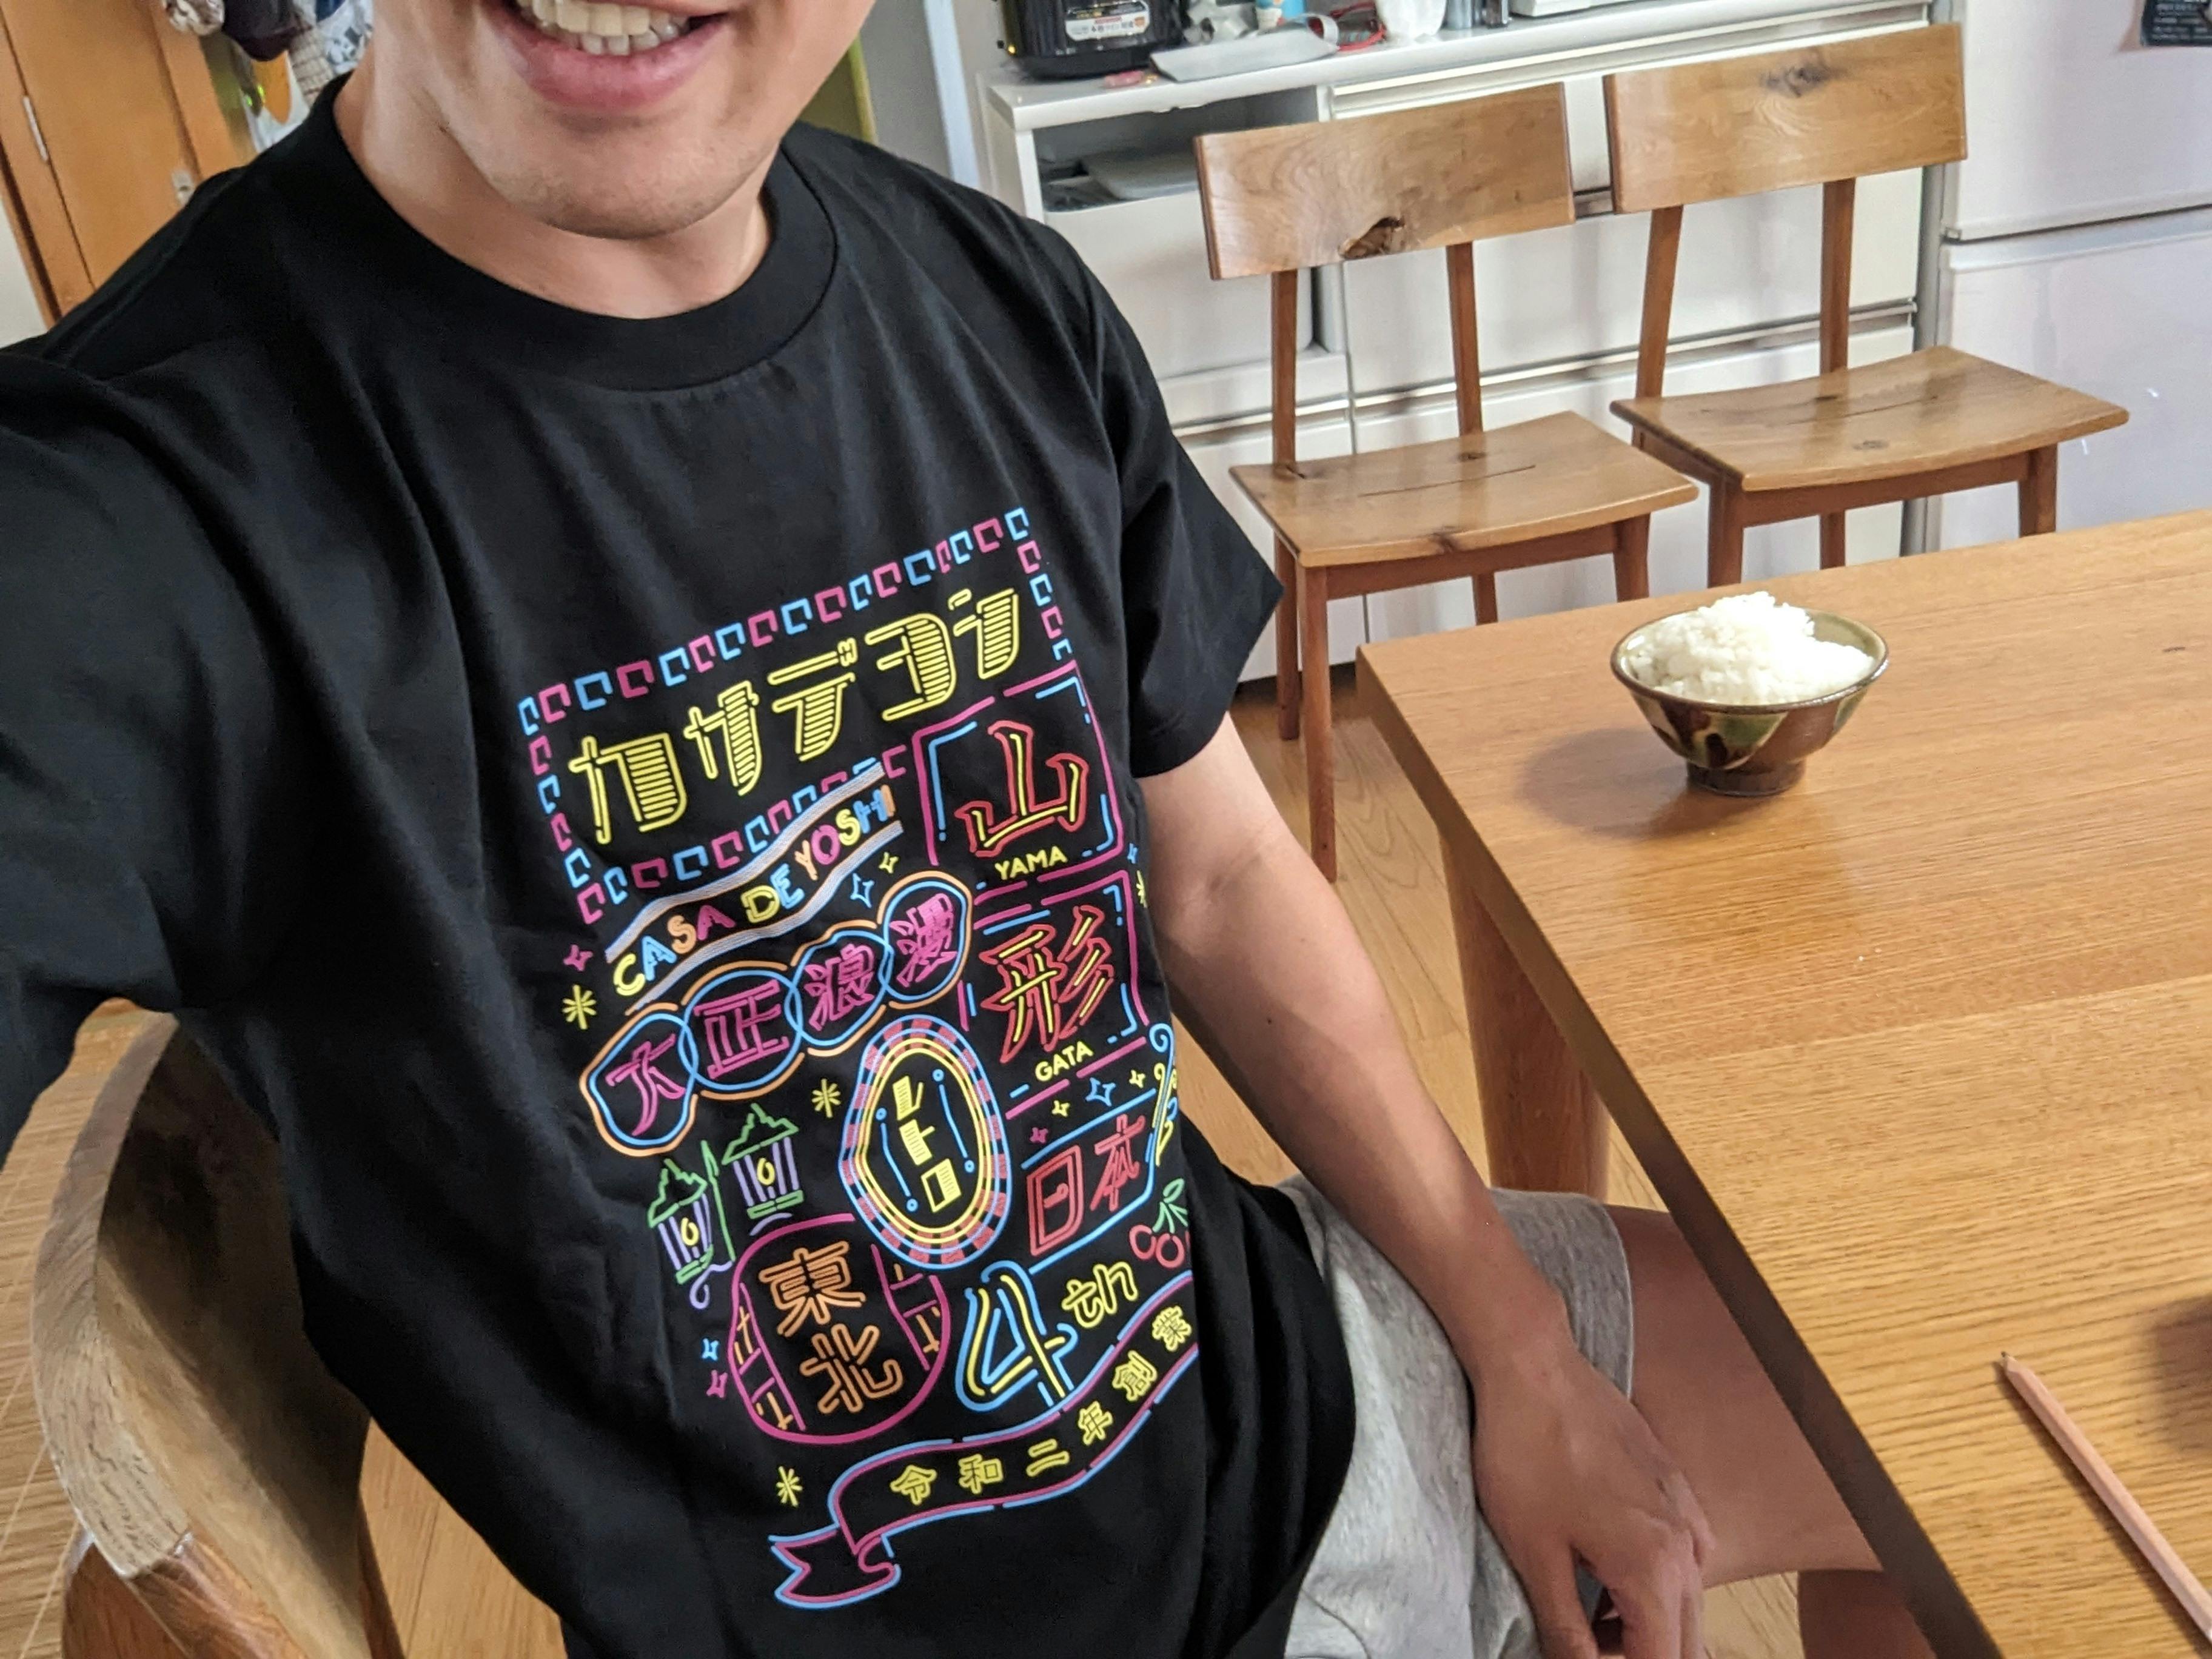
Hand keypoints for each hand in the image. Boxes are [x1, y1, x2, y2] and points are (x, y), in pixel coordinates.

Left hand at [1470, 1325, 1715, 1658]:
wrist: (1534, 1366)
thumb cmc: (1525, 1453)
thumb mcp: (1534, 1555)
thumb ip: (1565, 1629)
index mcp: (1654, 1569)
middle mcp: (1685, 1545)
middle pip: (1686, 1641)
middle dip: (1640, 1655)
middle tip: (1586, 1650)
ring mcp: (1686, 1510)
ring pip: (1689, 1601)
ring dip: (1650, 1626)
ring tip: (1589, 1622)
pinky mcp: (1674, 1485)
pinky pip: (1689, 1555)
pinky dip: (1661, 1583)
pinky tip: (1614, 1575)